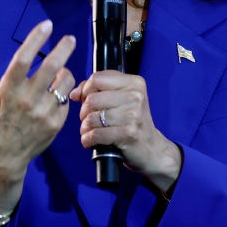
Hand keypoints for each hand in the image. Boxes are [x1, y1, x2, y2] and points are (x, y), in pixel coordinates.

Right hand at [0, 20, 76, 213]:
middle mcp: (27, 100)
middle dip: (63, 49)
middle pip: (51, 67)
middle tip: (70, 39)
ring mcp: (43, 113)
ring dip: (64, 73)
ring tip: (59, 72)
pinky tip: (54, 96)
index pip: (23, 58)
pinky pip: (66, 100)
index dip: (35, 39)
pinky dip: (62, 94)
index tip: (47, 24)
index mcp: (8, 89)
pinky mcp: (56, 124)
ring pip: (64, 83)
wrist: (4, 155)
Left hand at [71, 70, 180, 193]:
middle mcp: (136, 96)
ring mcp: (133, 115)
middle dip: (84, 111)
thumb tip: (74, 93)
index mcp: (134, 83)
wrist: (151, 148)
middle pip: (91, 99)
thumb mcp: (120, 99)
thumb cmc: (131, 121)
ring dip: (85, 127)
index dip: (86, 90)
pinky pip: (96, 134)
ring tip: (90, 131)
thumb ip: (96, 89)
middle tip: (89, 119)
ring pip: (91, 118)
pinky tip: (91, 140)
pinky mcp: (128, 134)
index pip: (97, 78)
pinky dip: (88, 139)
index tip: (86, 100)